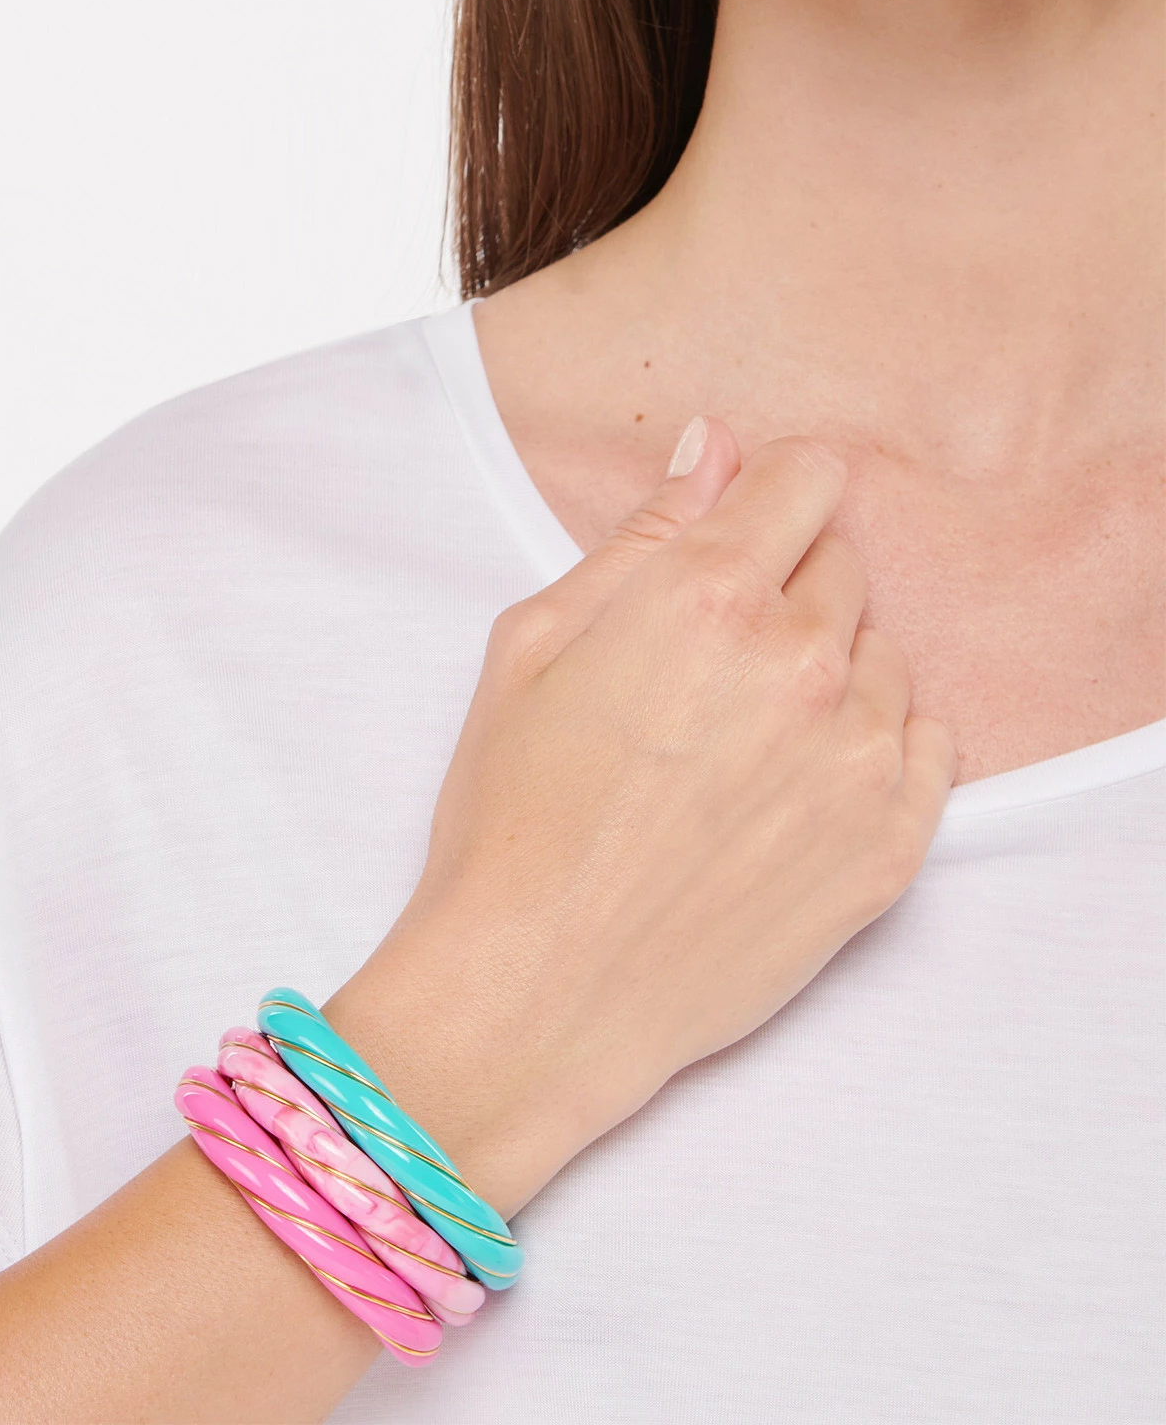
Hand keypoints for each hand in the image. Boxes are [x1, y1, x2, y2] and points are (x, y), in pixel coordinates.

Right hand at [329, 419, 955, 1214]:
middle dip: (785, 590)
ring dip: (828, 671)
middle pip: (843, 568)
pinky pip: (925, 744)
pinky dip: (873, 743)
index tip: (741, 534)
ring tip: (741, 740)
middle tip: (707, 667)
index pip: (807, 479)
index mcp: (708, 596)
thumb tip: (712, 448)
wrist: (540, 991)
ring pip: (882, 656)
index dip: (769, 497)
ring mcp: (857, 757)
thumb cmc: (514, 818)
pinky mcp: (891, 845)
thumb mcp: (533, 647)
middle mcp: (801, 661)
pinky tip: (795, 782)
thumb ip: (638, 536)